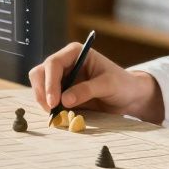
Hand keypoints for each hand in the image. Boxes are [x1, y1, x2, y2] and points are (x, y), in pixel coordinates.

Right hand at [28, 42, 163, 123]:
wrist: (129, 96)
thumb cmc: (122, 84)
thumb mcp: (108, 85)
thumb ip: (87, 90)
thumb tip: (64, 100)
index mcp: (75, 53)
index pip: (54, 63)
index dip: (50, 82)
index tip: (54, 101)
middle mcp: (65, 63)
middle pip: (40, 73)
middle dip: (42, 92)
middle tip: (51, 110)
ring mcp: (61, 78)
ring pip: (39, 86)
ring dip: (44, 101)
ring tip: (57, 115)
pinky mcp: (61, 92)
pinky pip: (47, 98)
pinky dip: (49, 108)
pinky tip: (59, 116)